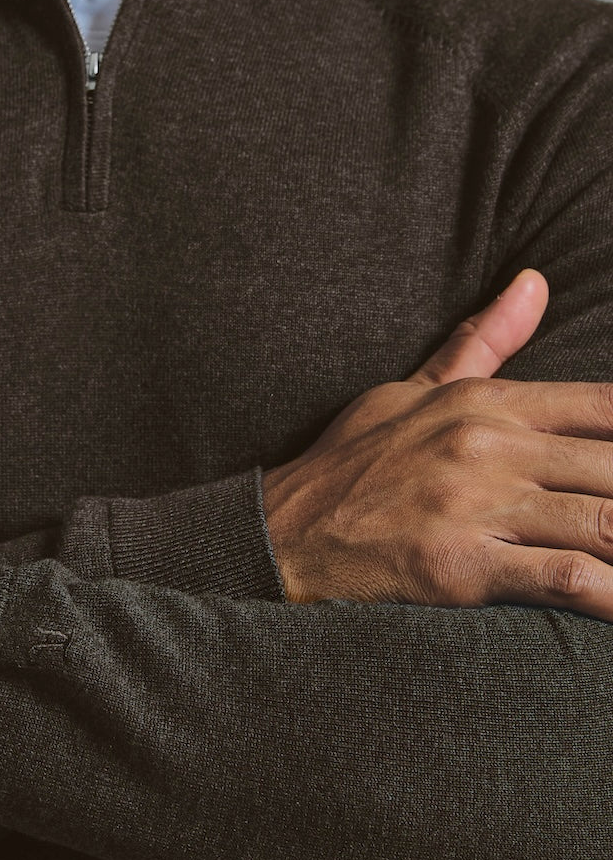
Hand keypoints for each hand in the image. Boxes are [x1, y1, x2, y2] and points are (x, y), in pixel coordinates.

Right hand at [262, 268, 612, 618]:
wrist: (278, 534)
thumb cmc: (350, 464)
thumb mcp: (412, 391)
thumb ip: (482, 342)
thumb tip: (535, 280)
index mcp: (484, 402)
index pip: (605, 404)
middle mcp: (488, 446)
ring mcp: (476, 506)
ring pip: (606, 520)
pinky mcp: (461, 566)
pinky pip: (565, 578)